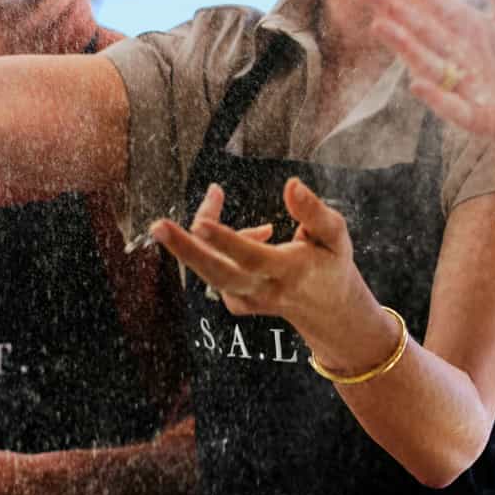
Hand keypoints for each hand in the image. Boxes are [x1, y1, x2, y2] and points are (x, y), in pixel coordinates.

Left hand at [152, 180, 383, 357]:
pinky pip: (216, 267)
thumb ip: (314, 212)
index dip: (226, 240)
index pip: (253, 257)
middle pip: (217, 273)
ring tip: (213, 196)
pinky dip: (222, 243)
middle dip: (185, 249)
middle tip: (158, 226)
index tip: (201, 223)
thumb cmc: (331, 263)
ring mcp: (246, 300)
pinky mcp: (235, 303)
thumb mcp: (336, 236)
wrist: (327, 310)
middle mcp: (264, 290)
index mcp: (291, 272)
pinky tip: (255, 234)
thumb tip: (291, 184)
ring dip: (199, 234)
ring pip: (210, 269)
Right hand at [357, 0, 494, 151]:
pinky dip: (437, 97)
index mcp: (464, 26)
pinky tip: (418, 84)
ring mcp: (460, 85)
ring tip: (381, 26)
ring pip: (427, 62)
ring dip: (405, 46)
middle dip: (393, 7)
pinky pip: (453, 107)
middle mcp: (454, 53)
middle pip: (420, 26)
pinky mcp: (474, 116)